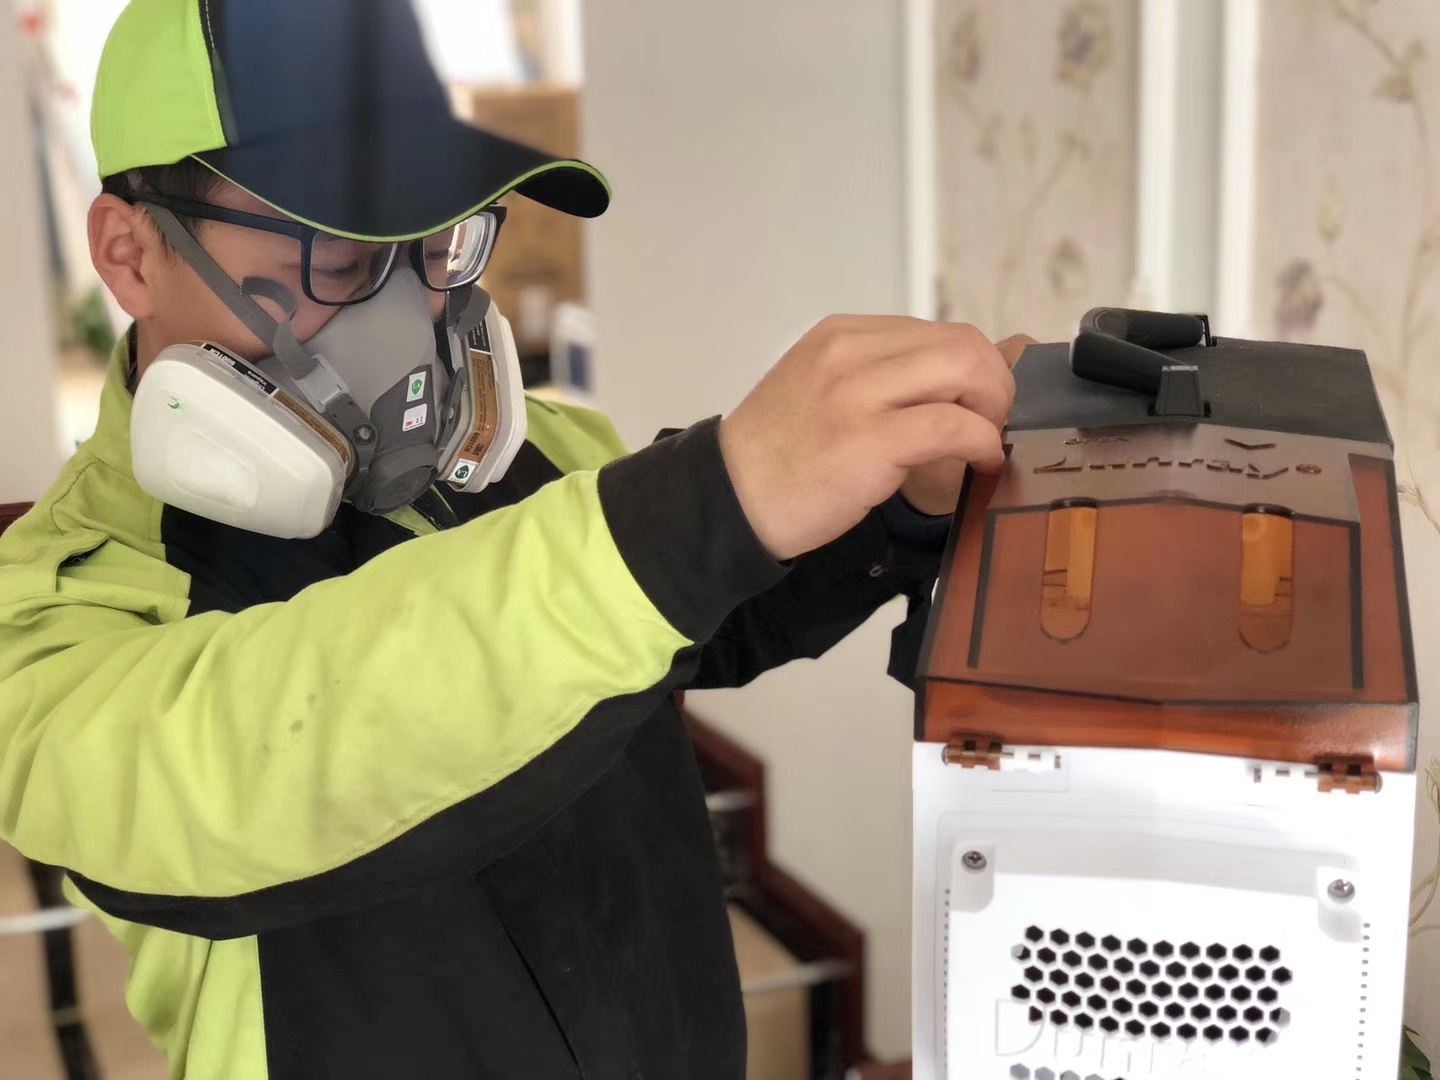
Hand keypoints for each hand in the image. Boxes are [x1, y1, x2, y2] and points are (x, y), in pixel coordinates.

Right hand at [718, 316, 1019, 560]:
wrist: (728, 500)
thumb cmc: (777, 457)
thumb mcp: (822, 392)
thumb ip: (876, 377)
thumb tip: (954, 380)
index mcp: (841, 336)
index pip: (937, 331)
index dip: (974, 367)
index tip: (978, 405)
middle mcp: (850, 352)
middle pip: (961, 343)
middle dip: (995, 382)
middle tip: (992, 423)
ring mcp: (858, 394)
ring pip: (964, 371)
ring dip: (993, 407)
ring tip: (986, 441)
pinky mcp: (869, 440)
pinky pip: (952, 425)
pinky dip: (982, 441)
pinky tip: (981, 461)